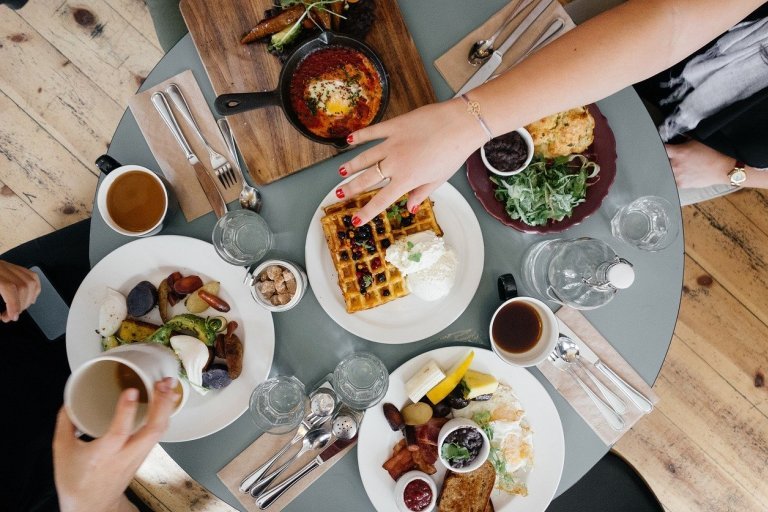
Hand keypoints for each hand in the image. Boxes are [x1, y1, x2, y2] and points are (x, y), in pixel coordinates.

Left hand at [0, 260, 40, 321]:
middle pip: (23, 285)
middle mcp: (2, 268)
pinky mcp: (14, 267)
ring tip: (20, 308)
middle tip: (13, 315)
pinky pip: (32, 276)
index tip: (13, 316)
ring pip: (31, 281)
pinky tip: (29, 298)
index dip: (14, 304)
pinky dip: (35, 289)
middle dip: (22, 304)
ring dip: (29, 299)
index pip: (10, 287)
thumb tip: (3, 315)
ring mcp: (9, 266)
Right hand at [53, 377, 179, 511]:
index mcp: (103, 455)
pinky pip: (159, 433)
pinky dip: (164, 415)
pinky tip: (166, 401)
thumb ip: (65, 423)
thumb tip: (70, 401)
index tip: (131, 391)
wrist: (91, 505)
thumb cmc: (76, 480)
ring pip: (159, 432)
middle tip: (163, 383)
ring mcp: (138, 456)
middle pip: (152, 430)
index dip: (126, 411)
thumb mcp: (62, 451)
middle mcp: (126, 455)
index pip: (119, 432)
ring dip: (166, 407)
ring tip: (169, 386)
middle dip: (162, 405)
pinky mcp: (144, 454)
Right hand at [335, 99, 485, 224]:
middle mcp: (395, 163)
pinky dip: (360, 136)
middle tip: (339, 194)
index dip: (367, 212)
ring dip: (351, 165)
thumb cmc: (453, 153)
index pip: (381, 200)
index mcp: (406, 179)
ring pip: (365, 157)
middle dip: (351, 188)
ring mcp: (392, 143)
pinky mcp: (394, 126)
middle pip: (367, 179)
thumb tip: (410, 207)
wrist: (460, 125)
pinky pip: (373, 132)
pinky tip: (349, 140)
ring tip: (340, 172)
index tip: (355, 220)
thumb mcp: (439, 179)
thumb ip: (421, 193)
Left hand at [665, 140, 733, 188]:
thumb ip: (684, 140)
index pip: (661, 148)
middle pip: (661, 161)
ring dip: (668, 169)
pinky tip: (679, 174)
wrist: (724, 169)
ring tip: (676, 167)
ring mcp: (678, 176)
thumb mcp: (698, 141)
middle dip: (664, 159)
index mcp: (678, 153)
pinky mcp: (682, 184)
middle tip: (668, 158)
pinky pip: (672, 181)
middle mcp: (675, 165)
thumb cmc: (714, 154)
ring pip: (666, 172)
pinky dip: (674, 178)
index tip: (660, 147)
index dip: (659, 147)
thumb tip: (678, 139)